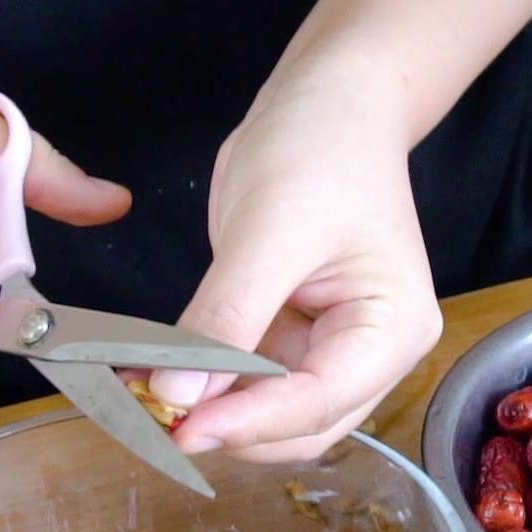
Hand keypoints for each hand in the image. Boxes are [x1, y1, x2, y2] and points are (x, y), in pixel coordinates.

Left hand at [150, 59, 442, 459]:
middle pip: (298, 427)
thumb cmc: (320, 149)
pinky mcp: (293, 339)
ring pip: (268, 414)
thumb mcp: (268, 229)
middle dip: (228, 429)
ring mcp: (332, 351)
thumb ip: (224, 318)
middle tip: (150, 420)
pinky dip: (201, 383)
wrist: (330, 103)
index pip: (317, 402)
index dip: (246, 422)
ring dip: (208, 412)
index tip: (176, 428)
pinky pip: (245, 381)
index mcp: (392, 330)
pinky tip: (151, 373)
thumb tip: (175, 397)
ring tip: (139, 397)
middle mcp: (372, 355)